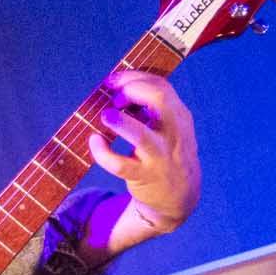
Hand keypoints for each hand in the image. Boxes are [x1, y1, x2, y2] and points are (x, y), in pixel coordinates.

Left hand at [88, 70, 200, 232]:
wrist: (180, 196)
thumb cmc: (166, 152)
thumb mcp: (170, 127)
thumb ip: (151, 107)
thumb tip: (116, 87)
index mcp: (179, 117)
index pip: (161, 86)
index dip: (135, 78)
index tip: (115, 81)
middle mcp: (173, 134)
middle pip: (159, 100)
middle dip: (132, 90)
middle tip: (115, 99)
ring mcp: (159, 157)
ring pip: (141, 137)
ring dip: (120, 123)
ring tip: (106, 115)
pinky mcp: (144, 177)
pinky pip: (120, 165)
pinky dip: (103, 153)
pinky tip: (95, 141)